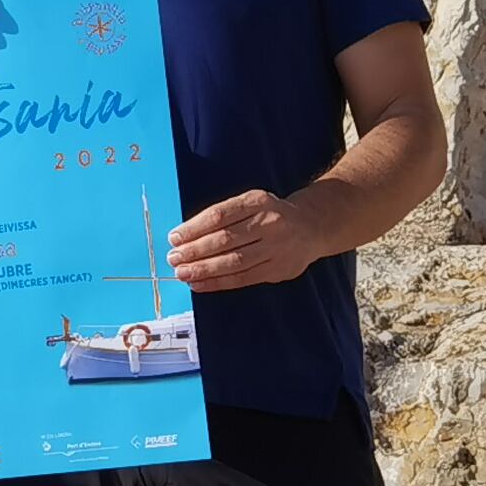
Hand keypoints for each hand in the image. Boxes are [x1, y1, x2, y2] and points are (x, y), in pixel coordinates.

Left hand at [171, 188, 324, 293]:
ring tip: (183, 273)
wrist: (311, 225)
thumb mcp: (251, 203)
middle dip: (195, 251)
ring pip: (234, 262)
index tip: (175, 237)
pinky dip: (218, 282)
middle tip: (174, 258)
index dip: (194, 228)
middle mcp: (269, 223)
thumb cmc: (271, 214)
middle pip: (225, 239)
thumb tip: (186, 236)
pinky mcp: (278, 269)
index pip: (220, 215)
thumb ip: (224, 216)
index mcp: (257, 201)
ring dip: (204, 269)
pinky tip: (200, 284)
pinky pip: (243, 278)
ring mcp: (276, 248)